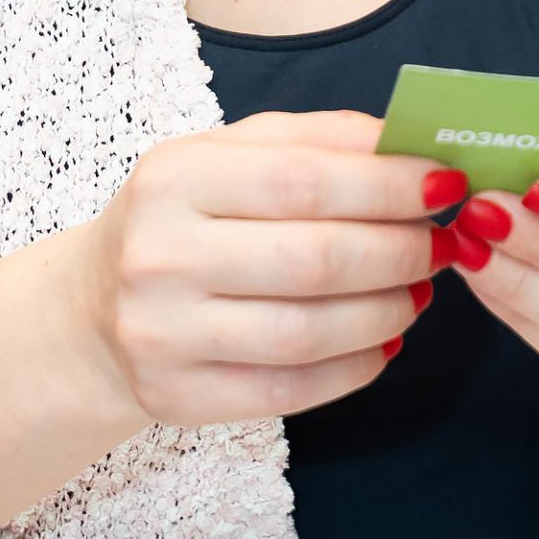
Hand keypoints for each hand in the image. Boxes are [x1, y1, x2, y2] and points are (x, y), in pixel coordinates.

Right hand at [70, 111, 463, 428]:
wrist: (91, 310)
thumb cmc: (182, 219)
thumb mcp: (227, 156)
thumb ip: (316, 140)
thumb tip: (410, 143)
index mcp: (174, 176)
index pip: (304, 180)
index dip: (389, 185)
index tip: (447, 184)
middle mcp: (160, 254)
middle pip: (315, 260)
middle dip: (400, 252)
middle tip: (443, 245)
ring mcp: (163, 334)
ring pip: (309, 332)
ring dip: (387, 313)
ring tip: (418, 293)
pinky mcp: (178, 398)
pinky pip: (291, 390)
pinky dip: (355, 368)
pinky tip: (383, 344)